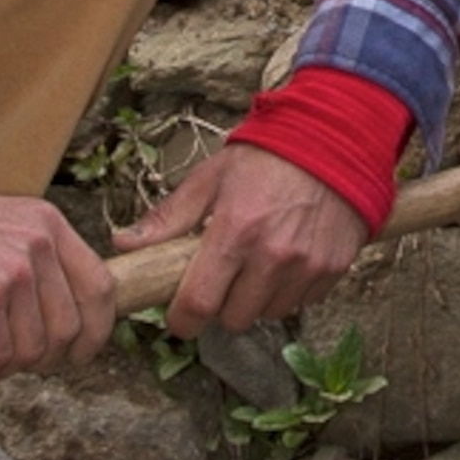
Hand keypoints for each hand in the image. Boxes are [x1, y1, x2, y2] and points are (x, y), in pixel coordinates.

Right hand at [0, 160, 115, 384]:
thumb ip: (31, 264)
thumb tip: (56, 321)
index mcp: (48, 223)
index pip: (101, 286)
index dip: (96, 330)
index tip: (79, 353)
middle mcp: (38, 241)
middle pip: (71, 326)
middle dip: (44, 359)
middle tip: (10, 362)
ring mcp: (12, 266)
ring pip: (33, 348)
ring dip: (4, 366)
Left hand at [113, 140, 368, 336]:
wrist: (336, 140)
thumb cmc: (268, 157)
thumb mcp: (211, 179)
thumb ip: (168, 217)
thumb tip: (123, 243)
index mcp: (234, 232)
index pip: (198, 304)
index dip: (183, 319)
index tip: (180, 314)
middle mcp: (272, 255)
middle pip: (234, 318)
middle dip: (221, 306)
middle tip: (223, 279)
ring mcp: (306, 266)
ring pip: (268, 314)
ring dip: (257, 300)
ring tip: (257, 266)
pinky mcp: (332, 269)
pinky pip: (301, 303)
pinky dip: (289, 291)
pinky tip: (287, 261)